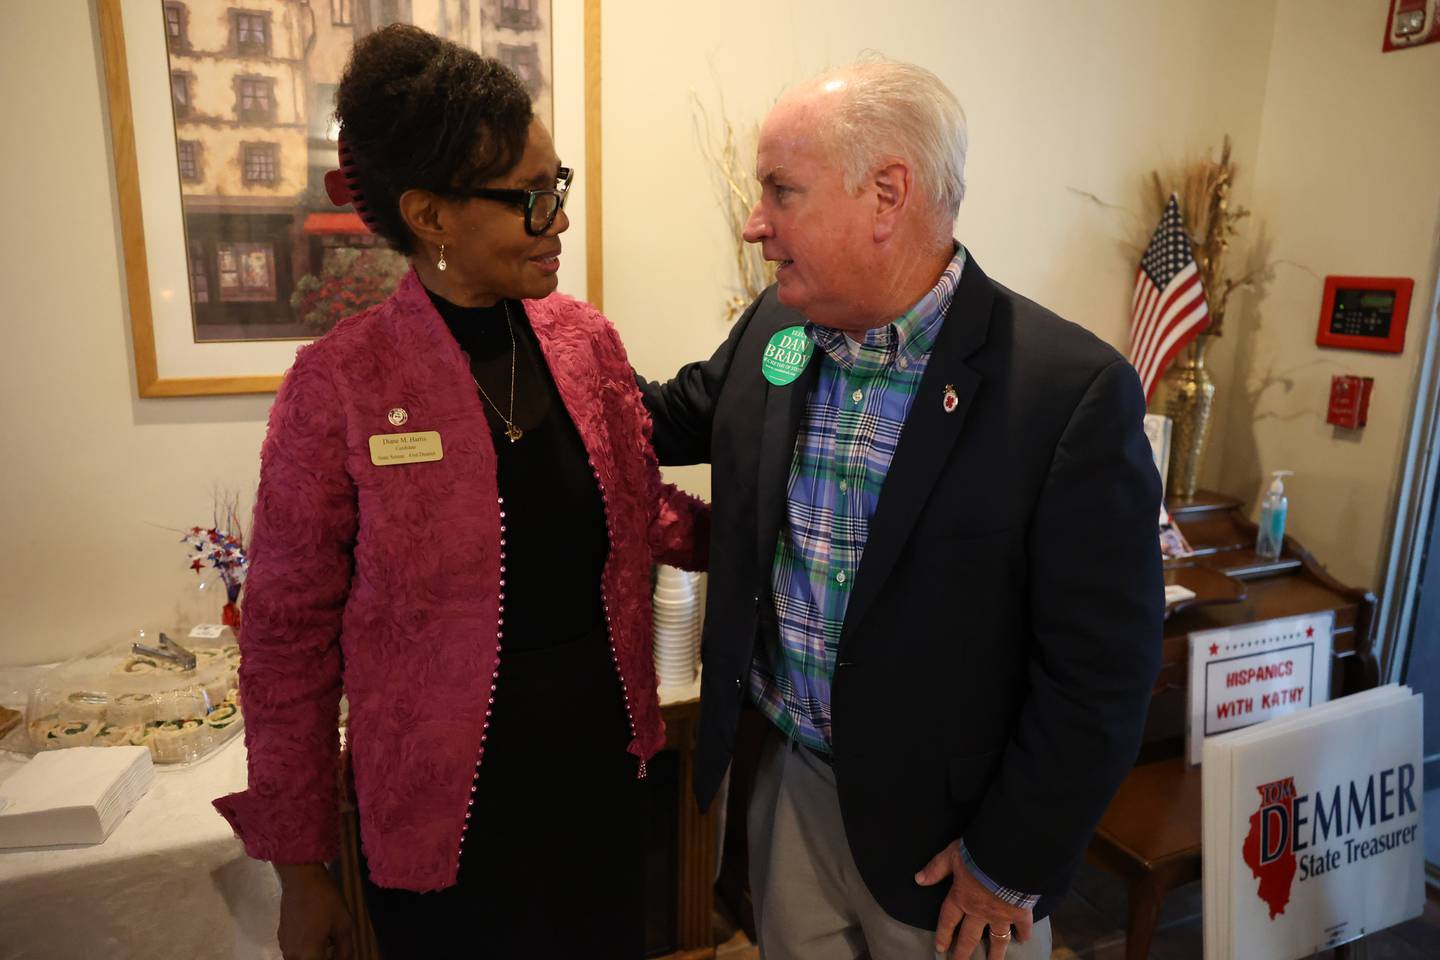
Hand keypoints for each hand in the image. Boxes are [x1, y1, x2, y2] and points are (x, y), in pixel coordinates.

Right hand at [275, 862, 355, 959]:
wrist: (301, 878)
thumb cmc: (325, 900)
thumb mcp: (343, 925)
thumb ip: (345, 950)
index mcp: (309, 956)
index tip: (341, 953)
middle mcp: (292, 956)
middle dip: (325, 958)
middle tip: (336, 947)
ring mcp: (284, 946)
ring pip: (302, 959)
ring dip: (315, 955)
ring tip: (328, 939)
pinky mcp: (281, 937)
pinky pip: (296, 951)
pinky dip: (307, 948)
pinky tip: (316, 932)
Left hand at [915, 841, 1031, 959]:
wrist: (1008, 859)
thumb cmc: (977, 855)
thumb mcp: (952, 856)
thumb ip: (936, 868)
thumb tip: (918, 879)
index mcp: (961, 898)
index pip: (948, 920)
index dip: (943, 935)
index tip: (940, 949)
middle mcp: (979, 912)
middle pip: (969, 937)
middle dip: (963, 953)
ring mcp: (1000, 915)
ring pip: (996, 939)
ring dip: (994, 954)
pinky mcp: (1020, 913)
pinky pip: (1022, 927)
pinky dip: (1023, 934)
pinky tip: (1023, 941)